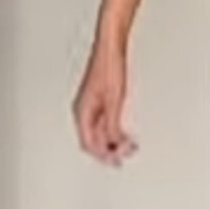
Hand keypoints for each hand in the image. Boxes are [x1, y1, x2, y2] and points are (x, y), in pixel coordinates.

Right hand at [72, 47, 134, 166]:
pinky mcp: (98, 99)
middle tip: (124, 156)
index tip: (117, 162)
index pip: (89, 144)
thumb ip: (113, 125)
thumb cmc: (109, 66)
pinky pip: (103, 123)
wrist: (111, 47)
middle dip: (108, 150)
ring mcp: (90, 105)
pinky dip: (113, 131)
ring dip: (112, 141)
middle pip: (92, 140)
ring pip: (98, 133)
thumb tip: (115, 143)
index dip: (103, 156)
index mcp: (82, 111)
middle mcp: (83, 110)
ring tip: (127, 146)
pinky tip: (123, 133)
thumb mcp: (114, 100)